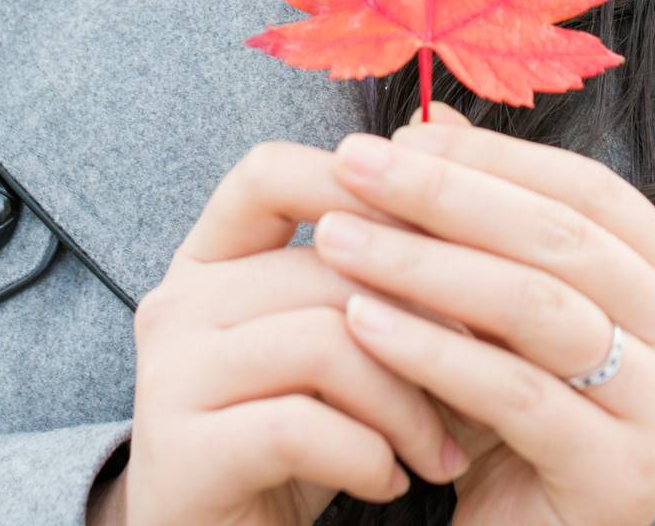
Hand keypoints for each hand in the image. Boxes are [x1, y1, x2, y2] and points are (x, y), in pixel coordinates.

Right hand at [98, 137, 472, 525]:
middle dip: (426, 325)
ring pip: (325, 341)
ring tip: (440, 452)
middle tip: (486, 378)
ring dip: (408, 402)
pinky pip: (300, 424)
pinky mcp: (178, 451)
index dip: (351, 182)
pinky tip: (391, 481)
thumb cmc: (302, 442)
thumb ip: (379, 269)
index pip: (267, 172)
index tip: (434, 229)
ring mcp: (168, 374)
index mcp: (210, 259)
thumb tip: (471, 175)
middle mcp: (178, 300)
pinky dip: (367, 456)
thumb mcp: (341, 347)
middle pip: (327, 266)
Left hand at [312, 103, 654, 525]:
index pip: (585, 189)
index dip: (492, 157)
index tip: (400, 135)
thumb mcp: (498, 308)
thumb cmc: (508, 417)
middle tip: (353, 167)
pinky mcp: (623, 472)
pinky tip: (358, 322)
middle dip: (445, 194)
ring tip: (338, 238)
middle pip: (558, 238)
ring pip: (534, 306)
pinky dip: (430, 349)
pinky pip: (513, 392)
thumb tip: (422, 124)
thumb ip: (479, 221)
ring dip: (423, 263)